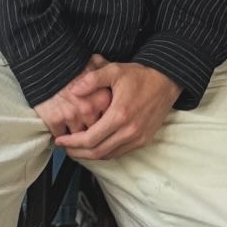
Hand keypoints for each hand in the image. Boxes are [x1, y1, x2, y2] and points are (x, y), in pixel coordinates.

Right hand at [33, 56, 112, 137]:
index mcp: (103, 98)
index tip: (99, 121)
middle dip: (89, 131)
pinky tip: (59, 128)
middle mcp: (90, 109)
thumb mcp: (95, 64)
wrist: (46, 63)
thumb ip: (106, 75)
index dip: (102, 121)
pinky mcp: (55, 120)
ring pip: (77, 136)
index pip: (108, 120)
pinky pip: (60, 135)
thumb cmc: (72, 65)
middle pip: (93, 131)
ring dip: (74, 136)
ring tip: (71, 131)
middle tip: (84, 129)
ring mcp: (72, 116)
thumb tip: (117, 77)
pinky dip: (59, 134)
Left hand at [54, 61, 180, 161]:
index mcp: (119, 115)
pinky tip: (96, 146)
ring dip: (90, 155)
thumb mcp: (115, 70)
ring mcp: (138, 138)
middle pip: (97, 152)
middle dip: (77, 152)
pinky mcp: (143, 140)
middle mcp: (129, 131)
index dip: (72, 143)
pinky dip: (105, 153)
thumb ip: (92, 79)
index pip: (90, 139)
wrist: (167, 81)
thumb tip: (73, 90)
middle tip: (64, 147)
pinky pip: (119, 153)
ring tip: (76, 148)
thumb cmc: (140, 75)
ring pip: (108, 155)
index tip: (60, 140)